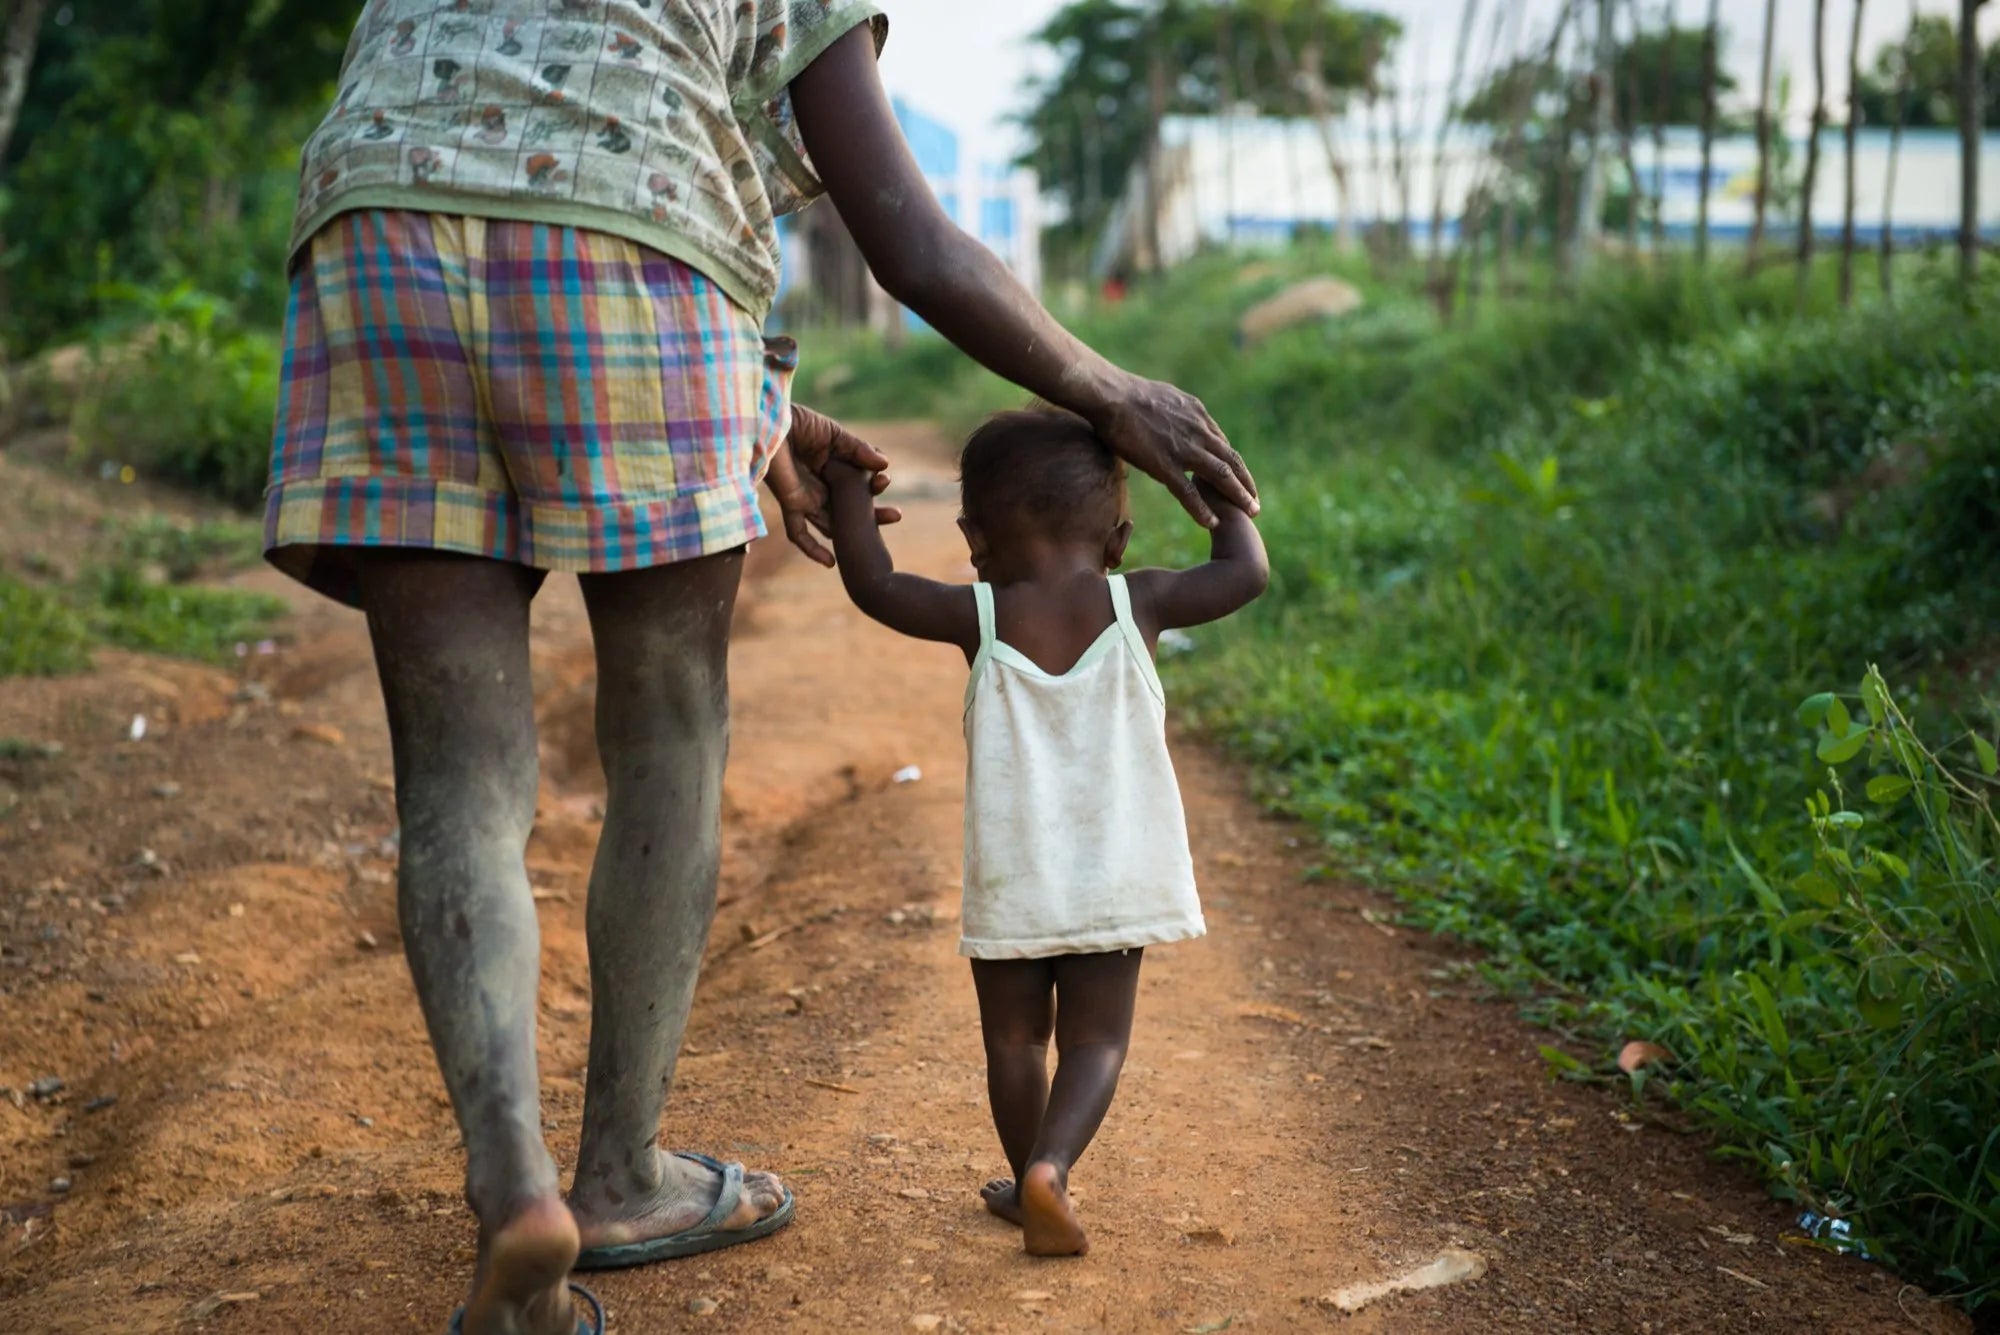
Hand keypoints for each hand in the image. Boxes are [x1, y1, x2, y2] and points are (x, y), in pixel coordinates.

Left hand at [766, 409, 899, 567]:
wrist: (767, 421)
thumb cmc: (798, 422)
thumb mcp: (834, 435)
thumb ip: (858, 450)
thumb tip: (885, 464)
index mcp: (835, 469)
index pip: (862, 485)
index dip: (876, 485)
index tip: (884, 479)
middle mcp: (823, 487)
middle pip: (852, 510)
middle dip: (875, 515)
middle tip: (895, 516)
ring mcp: (807, 498)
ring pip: (832, 525)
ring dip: (853, 532)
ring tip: (873, 535)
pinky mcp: (791, 504)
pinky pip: (799, 533)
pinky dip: (812, 549)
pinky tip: (830, 562)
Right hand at [1089, 376, 1258, 528]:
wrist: (1110, 394)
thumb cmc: (1125, 394)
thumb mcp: (1162, 397)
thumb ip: (1174, 410)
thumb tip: (1170, 414)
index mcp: (1196, 414)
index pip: (1221, 443)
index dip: (1232, 463)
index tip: (1239, 477)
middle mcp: (1197, 431)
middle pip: (1231, 460)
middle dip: (1246, 483)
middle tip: (1255, 501)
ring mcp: (1183, 449)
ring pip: (1220, 476)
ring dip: (1238, 496)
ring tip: (1251, 513)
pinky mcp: (1165, 465)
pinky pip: (1189, 492)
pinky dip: (1203, 509)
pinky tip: (1212, 523)